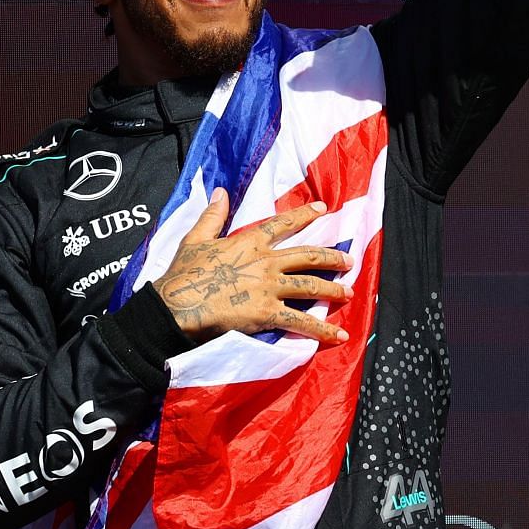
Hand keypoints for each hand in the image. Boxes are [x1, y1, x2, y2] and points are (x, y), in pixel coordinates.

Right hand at [154, 192, 351, 345]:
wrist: (178, 305)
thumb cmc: (184, 273)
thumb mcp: (196, 238)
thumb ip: (213, 215)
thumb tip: (221, 192)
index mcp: (250, 241)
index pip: (282, 224)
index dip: (304, 215)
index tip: (322, 209)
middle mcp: (266, 262)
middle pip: (307, 255)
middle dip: (331, 257)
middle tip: (348, 260)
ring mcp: (269, 287)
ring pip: (310, 285)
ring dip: (333, 289)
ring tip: (350, 292)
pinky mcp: (268, 313)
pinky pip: (300, 321)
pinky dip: (321, 330)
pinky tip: (338, 336)